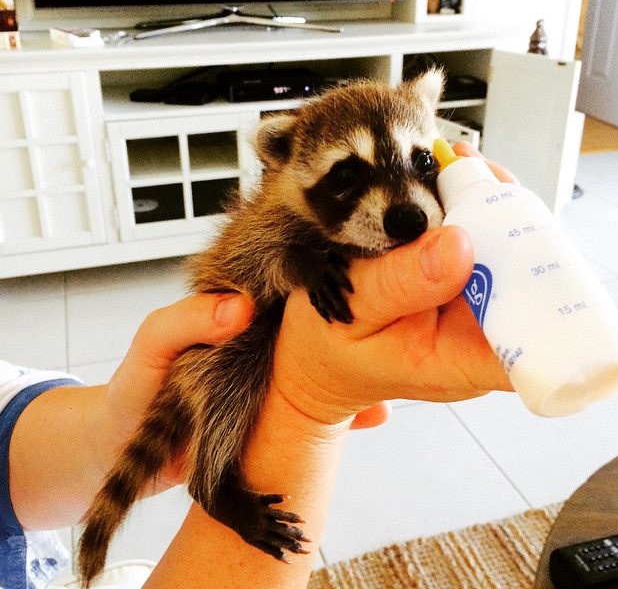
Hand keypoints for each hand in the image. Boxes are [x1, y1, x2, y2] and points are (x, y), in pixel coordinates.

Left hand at [100, 292, 386, 489]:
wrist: (125, 443)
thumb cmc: (136, 386)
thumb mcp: (153, 345)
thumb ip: (185, 322)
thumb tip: (240, 309)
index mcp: (238, 308)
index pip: (292, 282)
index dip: (326, 278)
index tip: (354, 288)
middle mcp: (263, 334)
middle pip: (321, 326)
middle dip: (359, 324)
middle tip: (388, 328)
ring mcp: (275, 374)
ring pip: (330, 367)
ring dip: (360, 369)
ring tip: (386, 377)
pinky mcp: (277, 411)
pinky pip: (320, 410)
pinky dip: (347, 414)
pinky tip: (371, 415)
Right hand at [273, 143, 514, 425]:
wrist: (318, 356)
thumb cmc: (328, 350)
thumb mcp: (349, 316)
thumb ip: (397, 285)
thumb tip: (457, 245)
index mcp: (464, 359)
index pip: (540, 337)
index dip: (545, 285)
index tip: (514, 233)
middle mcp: (481, 332)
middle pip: (531, 275)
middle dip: (509, 220)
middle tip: (466, 177)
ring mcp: (474, 306)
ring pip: (510, 249)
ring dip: (488, 205)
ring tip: (449, 171)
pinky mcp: (461, 284)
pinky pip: (482, 239)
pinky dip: (467, 207)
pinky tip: (444, 183)